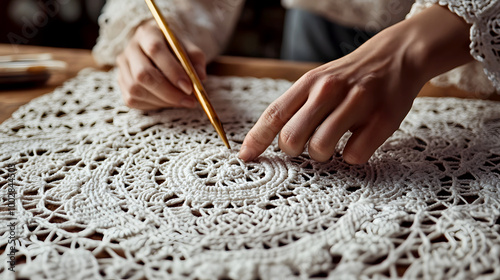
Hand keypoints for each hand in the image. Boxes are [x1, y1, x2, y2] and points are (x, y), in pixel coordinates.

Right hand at [116, 19, 205, 109]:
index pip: (155, 50)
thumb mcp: (188, 47)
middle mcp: (130, 49)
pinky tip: (168, 101)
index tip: (189, 87)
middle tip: (189, 101)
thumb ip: (196, 59)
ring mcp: (122, 67)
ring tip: (182, 101)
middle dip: (168, 92)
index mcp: (147, 33)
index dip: (173, 71)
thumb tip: (200, 78)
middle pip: (143, 74)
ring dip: (163, 101)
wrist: (157, 47)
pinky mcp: (121, 83)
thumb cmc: (174, 48)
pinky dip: (154, 105)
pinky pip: (133, 100)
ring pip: (136, 90)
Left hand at [239, 5, 472, 163]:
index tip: (245, 157)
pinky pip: (354, 155)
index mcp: (309, 82)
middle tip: (307, 144)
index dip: (256, 140)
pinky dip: (352, 156)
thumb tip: (266, 140)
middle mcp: (329, 90)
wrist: (397, 56)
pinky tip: (358, 141)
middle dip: (294, 150)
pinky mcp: (383, 119)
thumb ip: (296, 106)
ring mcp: (357, 103)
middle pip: (292, 138)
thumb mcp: (319, 81)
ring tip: (333, 142)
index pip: (274, 114)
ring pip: (320, 148)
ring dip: (323, 155)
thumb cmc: (350, 77)